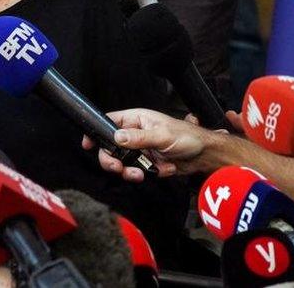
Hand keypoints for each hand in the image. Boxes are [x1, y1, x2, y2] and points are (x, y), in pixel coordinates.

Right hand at [82, 108, 216, 181]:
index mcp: (136, 119)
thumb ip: (138, 137)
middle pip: (110, 146)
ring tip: (140, 173)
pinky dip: (144, 174)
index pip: (108, 122)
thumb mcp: (162, 135)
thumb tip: (116, 137)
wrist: (205, 155)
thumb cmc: (188, 137)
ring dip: (128, 170)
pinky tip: (159, 170)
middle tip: (118, 167)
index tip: (88, 144)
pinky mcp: (147, 162)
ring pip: (121, 161)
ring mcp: (140, 148)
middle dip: (112, 159)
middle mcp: (135, 133)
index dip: (96, 132)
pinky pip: (136, 170)